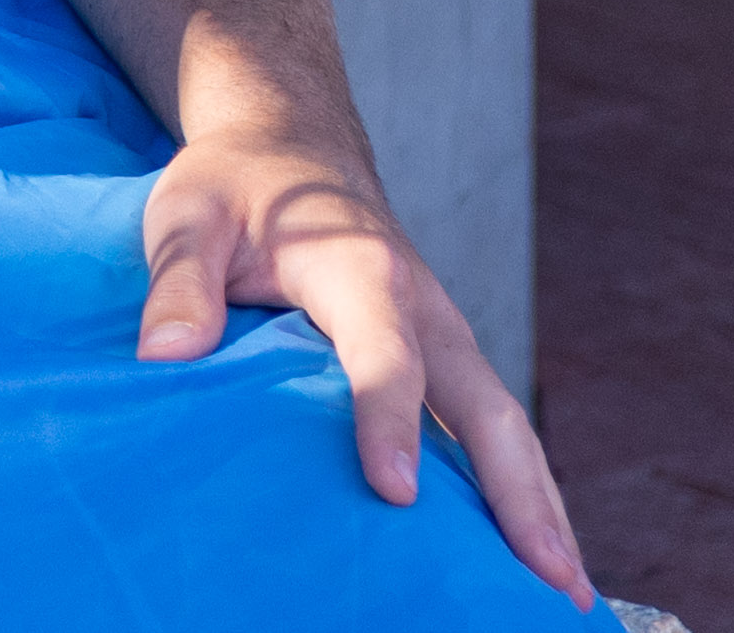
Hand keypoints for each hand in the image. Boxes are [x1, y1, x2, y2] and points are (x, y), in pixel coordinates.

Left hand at [143, 131, 588, 601]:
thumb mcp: (188, 214)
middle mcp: (424, 310)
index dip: (390, 422)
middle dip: (520, 493)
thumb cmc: (234, 186)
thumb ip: (178, 281)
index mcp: (363, 271)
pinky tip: (529, 554)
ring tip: (567, 592)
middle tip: (551, 580)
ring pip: (505, 426)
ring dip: (539, 504)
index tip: (394, 492)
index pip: (385, 356)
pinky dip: (519, 487)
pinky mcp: (442, 361)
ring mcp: (443, 339)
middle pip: (487, 407)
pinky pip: (488, 429)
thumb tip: (165, 356)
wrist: (291, 146)